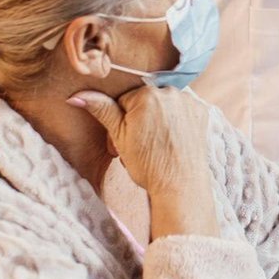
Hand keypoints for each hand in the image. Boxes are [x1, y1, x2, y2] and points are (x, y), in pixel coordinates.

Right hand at [69, 86, 216, 236]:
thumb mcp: (118, 138)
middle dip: (140, 119)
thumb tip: (77, 96)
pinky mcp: (201, 111)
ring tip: (157, 143)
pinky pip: (182, 109)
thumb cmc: (147, 165)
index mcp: (147, 95)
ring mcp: (188, 101)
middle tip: (140, 144)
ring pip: (164, 104)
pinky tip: (172, 139)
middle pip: (145, 100)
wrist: (180, 186)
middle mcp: (171, 92)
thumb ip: (102, 110)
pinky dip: (176, 120)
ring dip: (158, 118)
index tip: (126, 139)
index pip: (125, 100)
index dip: (122, 121)